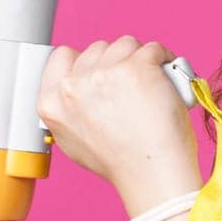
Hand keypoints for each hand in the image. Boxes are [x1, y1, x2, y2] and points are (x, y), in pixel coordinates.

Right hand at [35, 36, 197, 200]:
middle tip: (135, 86)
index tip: (104, 72)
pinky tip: (169, 78)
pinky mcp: (137, 67)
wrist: (151, 175)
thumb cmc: (122, 164)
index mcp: (52, 103)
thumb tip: (81, 91)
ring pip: (125, 45)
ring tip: (153, 84)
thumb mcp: (74, 142)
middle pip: (97, 50)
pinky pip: (153, 50)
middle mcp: (73, 85)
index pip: (62, 57)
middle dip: (118, 62)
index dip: (87, 62)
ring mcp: (104, 74)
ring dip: (141, 59)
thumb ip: (71, 111)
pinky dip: (164, 60)